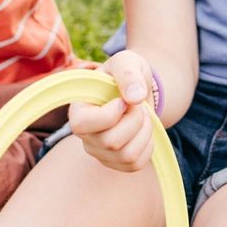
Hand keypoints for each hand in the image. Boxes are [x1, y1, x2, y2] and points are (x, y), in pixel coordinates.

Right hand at [67, 50, 160, 172]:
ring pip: (127, 156)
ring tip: (142, 116)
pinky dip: (148, 145)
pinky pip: (136, 164)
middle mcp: (85, 135)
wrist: (138, 92)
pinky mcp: (116, 162)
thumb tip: (135, 97)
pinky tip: (143, 130)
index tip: (123, 100)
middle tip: (138, 105)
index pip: (82, 125)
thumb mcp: (127, 62)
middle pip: (111, 143)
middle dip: (135, 120)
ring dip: (144, 132)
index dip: (110, 114)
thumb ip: (128, 74)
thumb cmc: (127, 76)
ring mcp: (99, 151)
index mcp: (78, 110)